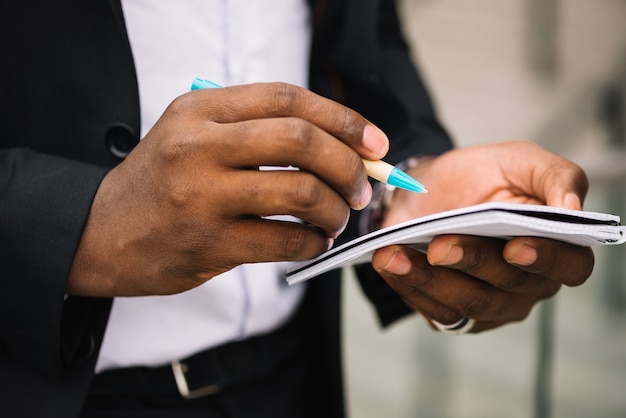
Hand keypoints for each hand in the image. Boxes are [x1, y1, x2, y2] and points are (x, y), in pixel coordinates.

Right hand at [68, 82, 388, 295]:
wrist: (103, 231)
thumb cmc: (163, 181)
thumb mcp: (195, 134)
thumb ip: (256, 130)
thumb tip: (342, 145)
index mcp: (201, 110)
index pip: (288, 99)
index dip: (342, 119)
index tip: (374, 143)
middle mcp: (199, 146)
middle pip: (302, 141)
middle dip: (348, 165)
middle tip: (361, 187)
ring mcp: (202, 195)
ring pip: (300, 191)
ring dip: (335, 208)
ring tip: (336, 218)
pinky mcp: (208, 243)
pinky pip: (284, 239)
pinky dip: (313, 242)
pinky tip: (313, 242)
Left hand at [372, 140, 594, 331]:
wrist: (430, 188)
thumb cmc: (482, 175)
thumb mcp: (519, 160)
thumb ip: (556, 176)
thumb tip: (573, 208)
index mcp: (557, 246)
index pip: (569, 265)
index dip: (545, 259)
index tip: (514, 246)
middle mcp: (529, 284)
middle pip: (508, 287)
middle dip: (471, 263)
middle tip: (438, 244)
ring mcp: (491, 304)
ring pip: (467, 304)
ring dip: (429, 280)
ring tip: (395, 254)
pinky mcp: (454, 312)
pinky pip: (435, 311)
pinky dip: (408, 286)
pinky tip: (388, 262)